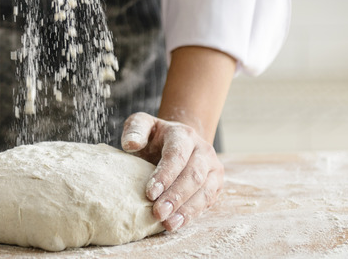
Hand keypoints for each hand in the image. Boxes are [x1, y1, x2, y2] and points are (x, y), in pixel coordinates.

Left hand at [122, 112, 223, 231]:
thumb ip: (135, 130)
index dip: (165, 175)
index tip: (150, 193)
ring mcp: (213, 168)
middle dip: (175, 196)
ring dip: (186, 209)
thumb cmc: (155, 136)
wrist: (178, 141)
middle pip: (193, 175)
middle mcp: (203, 150)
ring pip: (204, 191)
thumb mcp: (142, 125)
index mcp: (184, 135)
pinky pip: (207, 201)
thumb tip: (131, 145)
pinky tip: (177, 224)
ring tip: (168, 224)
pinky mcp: (216, 184)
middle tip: (158, 213)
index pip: (177, 155)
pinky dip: (192, 214)